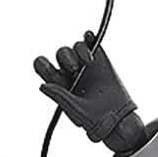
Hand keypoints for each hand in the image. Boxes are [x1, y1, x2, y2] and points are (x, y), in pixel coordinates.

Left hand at [34, 37, 144, 154]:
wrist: (115, 118)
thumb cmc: (92, 119)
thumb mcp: (72, 108)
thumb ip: (58, 95)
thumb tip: (42, 85)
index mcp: (59, 84)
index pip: (44, 67)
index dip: (43, 64)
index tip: (49, 67)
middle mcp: (70, 72)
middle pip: (61, 53)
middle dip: (66, 57)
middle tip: (74, 68)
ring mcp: (85, 64)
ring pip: (76, 47)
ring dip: (80, 50)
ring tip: (88, 62)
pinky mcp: (100, 59)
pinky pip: (91, 42)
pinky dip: (89, 37)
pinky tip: (89, 38)